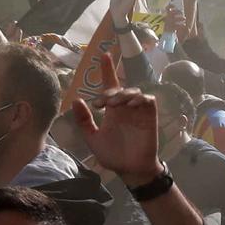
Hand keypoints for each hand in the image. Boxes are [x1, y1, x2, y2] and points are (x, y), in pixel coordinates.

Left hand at [68, 55, 160, 187]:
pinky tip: (130, 105)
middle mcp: (125, 108)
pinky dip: (139, 98)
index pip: (109, 85)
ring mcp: (138, 111)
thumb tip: (76, 100)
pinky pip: (147, 100)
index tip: (104, 55)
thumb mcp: (93, 138)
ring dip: (123, 94)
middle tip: (102, 104)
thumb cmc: (113, 155)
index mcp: (112, 111)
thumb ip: (84, 121)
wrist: (130, 169)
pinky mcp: (149, 116)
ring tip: (114, 105)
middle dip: (110, 91)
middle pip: (120, 88)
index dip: (108, 69)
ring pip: (134, 91)